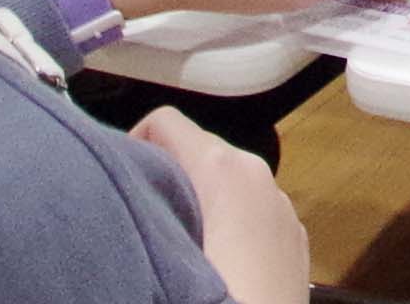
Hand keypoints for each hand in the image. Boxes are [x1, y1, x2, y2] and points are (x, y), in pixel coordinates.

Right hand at [129, 108, 308, 303]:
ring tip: (176, 253)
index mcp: (224, 167)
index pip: (163, 122)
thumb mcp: (159, 245)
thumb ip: (138, 207)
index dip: (133, 147)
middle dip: (167, 179)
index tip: (120, 187)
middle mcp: (259, 175)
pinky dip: (229, 229)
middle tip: (141, 224)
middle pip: (197, 153)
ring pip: (225, 186)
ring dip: (198, 206)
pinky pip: (251, 215)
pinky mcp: (295, 240)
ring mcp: (282, 208)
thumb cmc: (213, 293)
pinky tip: (214, 271)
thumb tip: (114, 196)